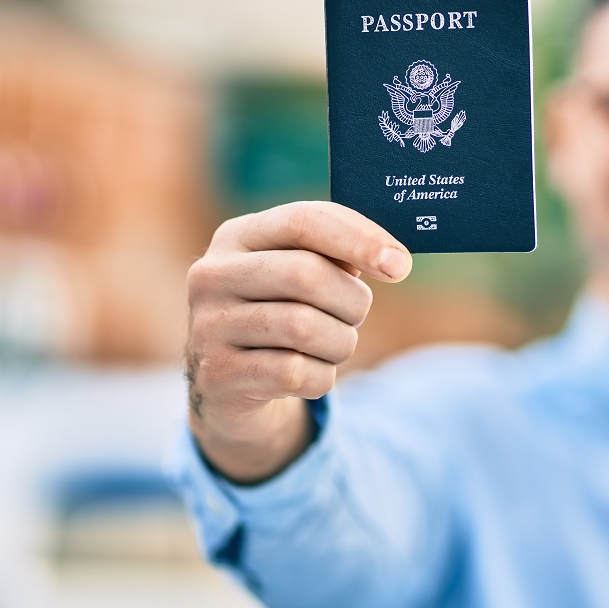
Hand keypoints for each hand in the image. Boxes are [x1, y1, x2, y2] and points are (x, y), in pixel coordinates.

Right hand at [184, 201, 411, 482]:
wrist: (230, 386)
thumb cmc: (283, 314)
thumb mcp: (302, 276)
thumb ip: (339, 255)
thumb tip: (392, 260)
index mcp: (237, 236)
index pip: (304, 221)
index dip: (359, 239)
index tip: (400, 265)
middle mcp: (212, 274)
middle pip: (307, 274)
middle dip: (351, 301)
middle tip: (357, 315)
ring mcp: (208, 325)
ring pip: (304, 328)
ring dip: (340, 342)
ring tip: (333, 346)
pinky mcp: (217, 374)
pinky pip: (295, 374)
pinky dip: (321, 377)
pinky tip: (311, 374)